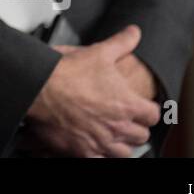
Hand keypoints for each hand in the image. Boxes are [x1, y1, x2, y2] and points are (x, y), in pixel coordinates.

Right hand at [21, 25, 160, 156]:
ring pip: (124, 152)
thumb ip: (121, 43)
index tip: (143, 107)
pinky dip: (101, 154)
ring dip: (122, 144)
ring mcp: (101, 141)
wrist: (40, 88)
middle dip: (136, 127)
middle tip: (127, 120)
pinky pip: (101, 160)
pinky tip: (95, 145)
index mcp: (127, 103)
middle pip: (141, 135)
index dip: (148, 109)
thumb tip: (134, 33)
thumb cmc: (68, 73)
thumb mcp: (99, 52)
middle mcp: (118, 126)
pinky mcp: (83, 151)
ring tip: (114, 135)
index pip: (153, 115)